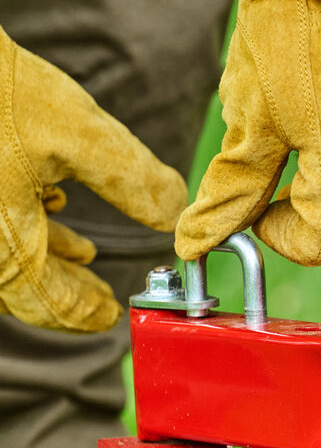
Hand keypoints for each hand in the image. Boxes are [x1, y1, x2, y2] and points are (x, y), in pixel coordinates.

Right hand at [0, 28, 186, 332]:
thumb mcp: (78, 133)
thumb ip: (133, 180)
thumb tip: (175, 210)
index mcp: (0, 243)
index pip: (46, 304)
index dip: (84, 312)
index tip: (111, 314)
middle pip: (20, 288)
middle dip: (66, 290)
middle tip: (101, 296)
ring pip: (3, 257)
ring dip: (45, 257)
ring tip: (86, 251)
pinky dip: (22, 225)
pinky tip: (49, 202)